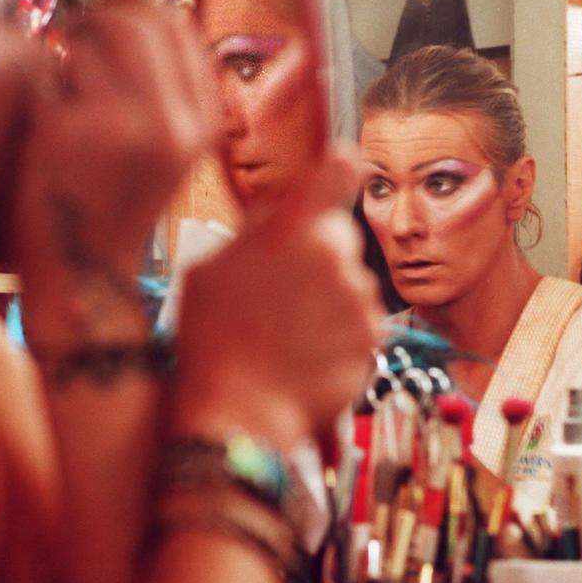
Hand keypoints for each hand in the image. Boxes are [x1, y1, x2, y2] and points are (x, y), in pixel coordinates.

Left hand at [12, 0, 219, 284]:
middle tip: (72, 36)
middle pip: (142, 18)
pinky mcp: (79, 131)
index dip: (137, 8)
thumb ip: (163, 91)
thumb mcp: (161, 150)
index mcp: (205, 123)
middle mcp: (179, 122)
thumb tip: (134, 16)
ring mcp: (132, 126)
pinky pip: (58, 65)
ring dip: (71, 41)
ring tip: (59, 75)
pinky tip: (45, 115)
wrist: (83, 277)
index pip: (179, 25)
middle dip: (100, 15)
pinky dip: (46, 79)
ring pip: (100, 30)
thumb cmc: (110, 206)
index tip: (107, 18)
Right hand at [173, 155, 383, 449]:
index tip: (336, 172)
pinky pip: (361, 322)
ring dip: (328, 298)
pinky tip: (305, 353)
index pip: (337, 171)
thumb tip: (272, 219)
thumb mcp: (207, 271)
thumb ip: (250, 235)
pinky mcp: (373, 339)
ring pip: (351, 282)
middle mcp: (335, 258)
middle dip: (317, 255)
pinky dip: (340, 334)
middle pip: (339, 237)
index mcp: (292, 232)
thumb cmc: (212, 342)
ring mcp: (359, 300)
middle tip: (280, 289)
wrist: (240, 414)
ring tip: (287, 332)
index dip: (338, 169)